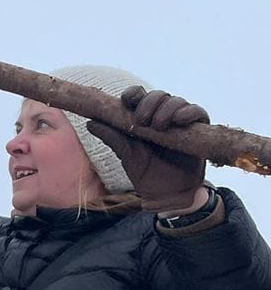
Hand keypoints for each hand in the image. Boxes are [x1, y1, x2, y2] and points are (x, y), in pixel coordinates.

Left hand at [86, 86, 207, 212]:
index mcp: (143, 118)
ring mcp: (181, 121)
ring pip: (176, 101)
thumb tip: (90, 122)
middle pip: (158, 95)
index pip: (139, 96)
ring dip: (166, 109)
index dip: (133, 94)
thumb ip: (112, 138)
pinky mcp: (199, 128)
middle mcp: (162, 115)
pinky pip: (197, 112)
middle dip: (149, 103)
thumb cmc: (146, 174)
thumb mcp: (127, 155)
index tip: (126, 100)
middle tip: (142, 121)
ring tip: (158, 126)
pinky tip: (179, 120)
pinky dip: (189, 112)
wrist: (167, 195)